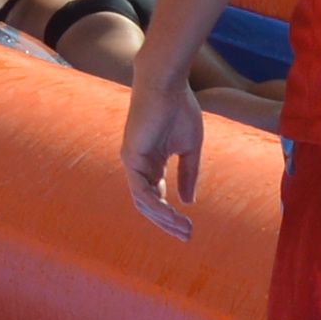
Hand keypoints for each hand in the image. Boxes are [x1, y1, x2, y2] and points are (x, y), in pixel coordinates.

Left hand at [119, 61, 209, 235]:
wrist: (166, 83)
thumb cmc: (179, 108)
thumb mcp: (190, 148)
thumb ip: (188, 174)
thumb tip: (187, 202)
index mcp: (152, 162)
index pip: (157, 197)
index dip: (171, 215)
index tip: (189, 229)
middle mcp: (139, 165)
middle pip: (148, 204)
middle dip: (167, 223)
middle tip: (187, 236)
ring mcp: (132, 161)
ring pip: (144, 202)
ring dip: (163, 218)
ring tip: (184, 229)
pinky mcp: (131, 156)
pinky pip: (141, 190)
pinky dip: (155, 204)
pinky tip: (172, 213)